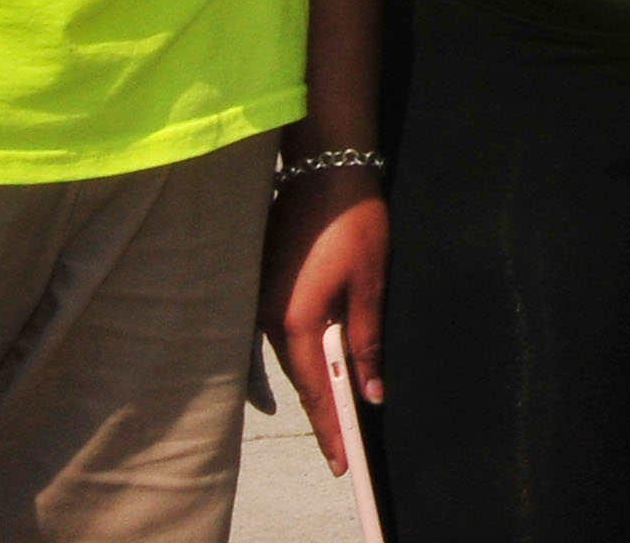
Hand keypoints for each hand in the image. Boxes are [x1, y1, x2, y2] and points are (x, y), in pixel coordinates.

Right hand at [258, 169, 386, 477]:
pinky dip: (301, 357)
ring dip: (311, 384)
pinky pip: (281, 334)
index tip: (341, 461)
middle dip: (320, 413)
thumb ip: (367, 341)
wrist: (325, 168)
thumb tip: (370, 390)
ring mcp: (259, 300)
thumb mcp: (370, 284)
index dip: (329, 426)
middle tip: (341, 450)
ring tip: (335, 417)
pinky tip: (316, 369)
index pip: (314, 389)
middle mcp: (267, 316)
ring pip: (288, 357)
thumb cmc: (354, 221)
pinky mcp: (262, 284)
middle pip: (297, 377)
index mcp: (295, 320)